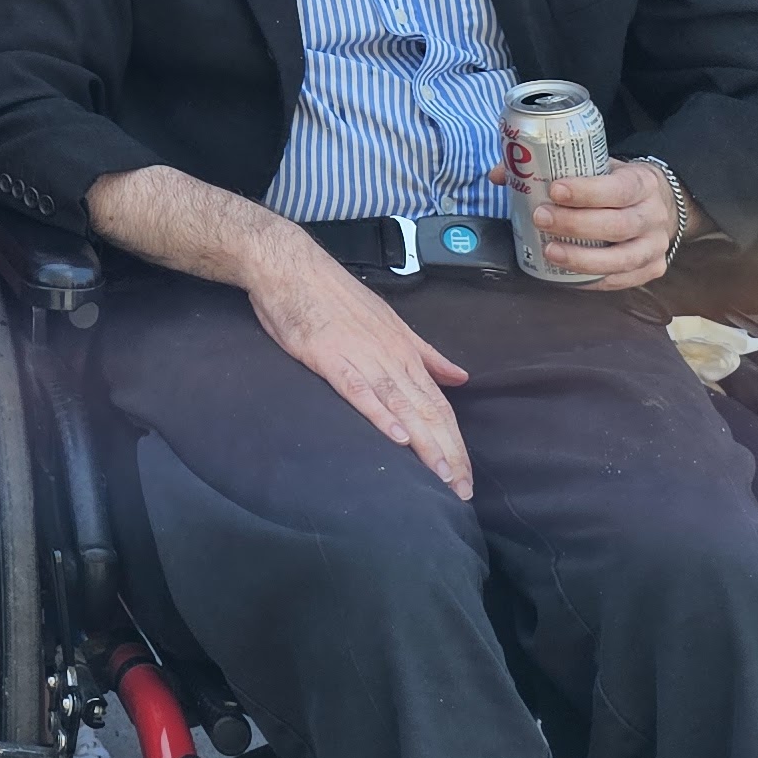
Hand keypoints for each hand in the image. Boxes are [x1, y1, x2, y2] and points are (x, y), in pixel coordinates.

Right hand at [241, 224, 474, 495]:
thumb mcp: (390, 322)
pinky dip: (378, 413)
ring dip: (424, 444)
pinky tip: (395, 437)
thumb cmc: (336, 295)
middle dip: (448, 454)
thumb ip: (426, 353)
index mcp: (405, 351)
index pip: (439, 405)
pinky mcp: (330, 357)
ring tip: (442, 478)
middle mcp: (391, 357)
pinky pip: (359, 390)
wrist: (291, 266)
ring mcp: (362, 357)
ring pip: (402, 407)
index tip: (466, 477)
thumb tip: (460, 377)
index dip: (455, 443)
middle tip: (462, 491)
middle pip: (428, 412)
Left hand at [531, 158, 679, 289]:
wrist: (657, 202)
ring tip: (549, 251)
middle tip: (541, 218)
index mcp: (642, 182)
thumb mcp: (595, 165)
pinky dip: (592, 279)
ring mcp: (655, 246)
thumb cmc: (615, 184)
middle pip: (618, 225)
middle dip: (576, 224)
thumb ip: (550, 166)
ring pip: (622, 259)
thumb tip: (499, 175)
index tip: (555, 190)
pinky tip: (567, 274)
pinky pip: (621, 280)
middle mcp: (654, 215)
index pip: (618, 188)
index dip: (587, 191)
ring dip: (582, 258)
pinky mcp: (652, 269)